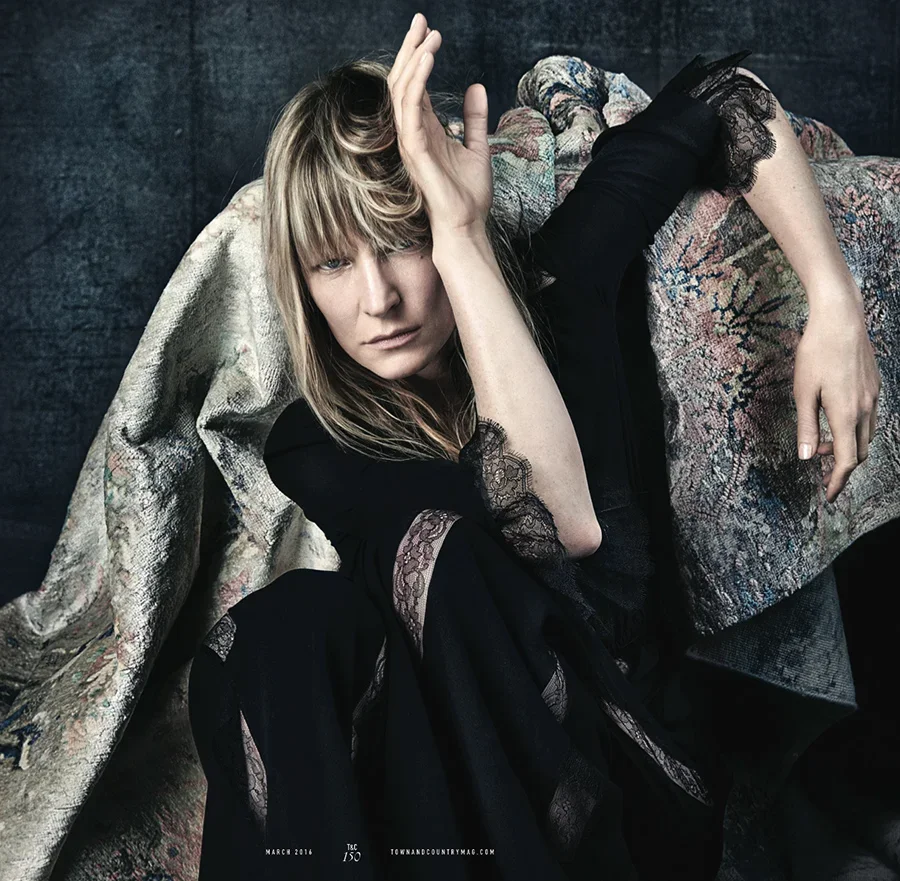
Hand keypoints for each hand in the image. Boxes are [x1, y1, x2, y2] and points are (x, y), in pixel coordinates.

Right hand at [387, 13, 492, 238]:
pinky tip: (428, 60)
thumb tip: (476, 87)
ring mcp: (410, 142)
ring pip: (401, 91)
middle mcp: (413, 133)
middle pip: (402, 82)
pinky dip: (417, 82)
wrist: (467, 225)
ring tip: (430, 36)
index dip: (419, 56)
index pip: (415, 86)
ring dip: (414, 60)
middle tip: (421, 20)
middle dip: (410, 49)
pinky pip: (409, 110)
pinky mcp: (414, 150)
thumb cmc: (468, 195)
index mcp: (425, 130)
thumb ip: (474, 119)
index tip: (429, 29)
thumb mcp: (477, 147)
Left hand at [793, 285, 880, 503]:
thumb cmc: (816, 353)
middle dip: (842, 466)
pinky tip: (836, 418)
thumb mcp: (802, 392)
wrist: (841, 319)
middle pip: (860, 452)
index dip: (837, 481)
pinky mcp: (874, 385)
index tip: (828, 495)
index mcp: (846, 414)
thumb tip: (806, 457)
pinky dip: (854, 428)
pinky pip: (869, 417)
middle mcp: (865, 409)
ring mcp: (873, 396)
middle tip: (820, 468)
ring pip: (866, 435)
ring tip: (823, 442)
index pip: (847, 460)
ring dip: (848, 446)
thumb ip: (806, 427)